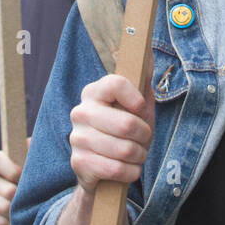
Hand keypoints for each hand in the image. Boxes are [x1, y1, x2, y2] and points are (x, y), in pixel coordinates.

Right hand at [0, 143, 28, 224]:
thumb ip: (28, 158)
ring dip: (18, 216)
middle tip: (32, 206)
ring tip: (26, 219)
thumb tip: (31, 141)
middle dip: (22, 201)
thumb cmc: (18, 198)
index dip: (13, 170)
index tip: (24, 181)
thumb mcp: (24, 176)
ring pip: (5, 207)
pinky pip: (0, 221)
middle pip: (8, 189)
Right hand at [68, 71, 154, 195]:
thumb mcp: (137, 105)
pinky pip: (117, 169)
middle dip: (144, 136)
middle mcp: (80, 112)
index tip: (142, 110)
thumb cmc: (123, 132)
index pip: (116, 83)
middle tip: (143, 139)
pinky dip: (130, 172)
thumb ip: (142, 78)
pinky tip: (127, 169)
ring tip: (136, 155)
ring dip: (139, 156)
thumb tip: (147, 51)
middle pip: (126, 124)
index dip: (137, 100)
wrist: (103, 170)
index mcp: (93, 92)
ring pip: (124, 150)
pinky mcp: (78, 162)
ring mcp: (77, 138)